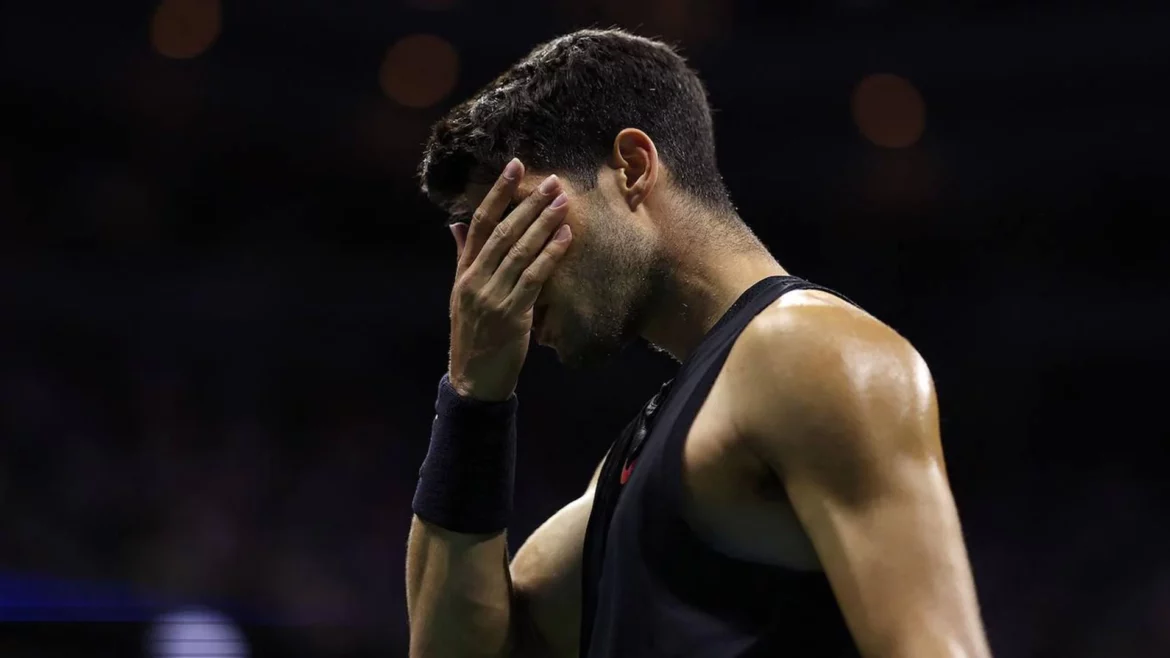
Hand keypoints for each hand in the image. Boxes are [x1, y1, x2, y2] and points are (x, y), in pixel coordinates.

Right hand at [447, 159, 572, 400]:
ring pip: (520, 251)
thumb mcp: (460, 294)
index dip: (497, 193)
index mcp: (463, 271)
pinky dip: (550, 255)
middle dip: (528, 203)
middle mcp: (475, 279)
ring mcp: (492, 296)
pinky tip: (565, 237)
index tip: (514, 167)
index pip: (479, 223)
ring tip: (563, 202)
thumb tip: (456, 225)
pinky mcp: (512, 314)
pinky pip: (534, 278)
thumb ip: (462, 257)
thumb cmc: (473, 333)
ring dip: (543, 224)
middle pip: (503, 232)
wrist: (474, 378)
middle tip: (552, 181)